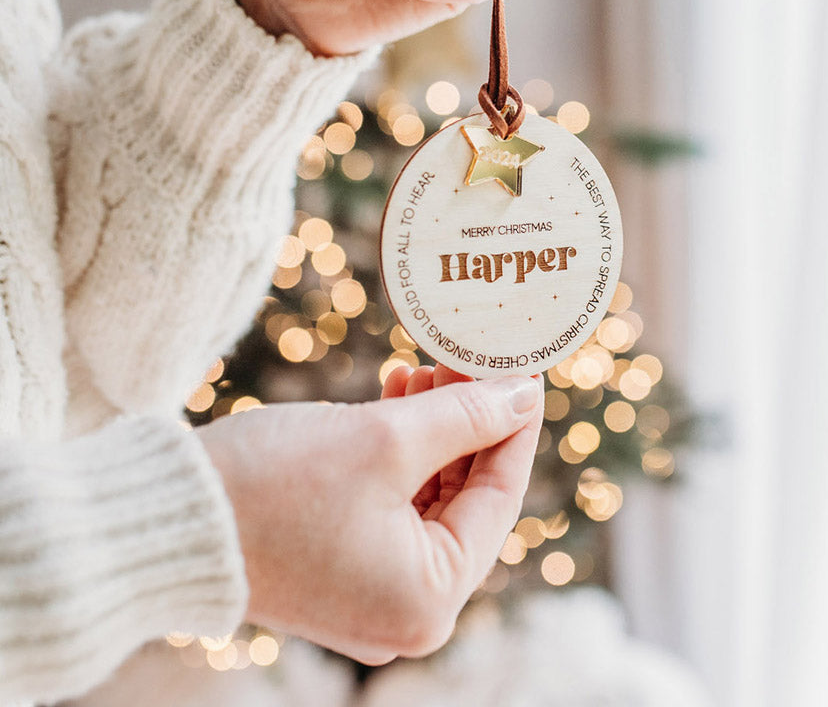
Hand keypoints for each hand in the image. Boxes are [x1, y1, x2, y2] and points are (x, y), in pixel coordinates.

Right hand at [199, 372, 542, 663]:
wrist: (162, 516)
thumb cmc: (273, 486)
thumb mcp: (385, 439)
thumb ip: (465, 415)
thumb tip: (523, 393)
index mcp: (430, 598)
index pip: (500, 494)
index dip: (515, 421)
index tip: (524, 367)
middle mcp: (408, 610)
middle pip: (466, 495)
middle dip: (470, 419)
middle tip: (472, 356)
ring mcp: (372, 592)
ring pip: (430, 494)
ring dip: (435, 430)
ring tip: (429, 368)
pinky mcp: (342, 567)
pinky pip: (394, 505)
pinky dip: (402, 453)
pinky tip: (398, 397)